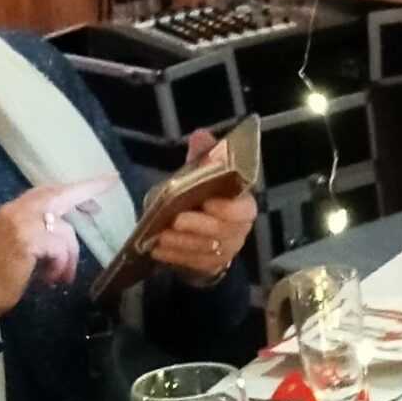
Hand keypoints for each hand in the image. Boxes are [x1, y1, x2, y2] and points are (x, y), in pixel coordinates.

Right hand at [0, 174, 119, 322]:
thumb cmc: (0, 276)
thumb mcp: (21, 245)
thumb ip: (40, 230)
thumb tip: (68, 227)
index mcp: (12, 210)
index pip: (47, 190)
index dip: (74, 187)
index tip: (99, 182)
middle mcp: (15, 210)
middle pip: (60, 195)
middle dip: (87, 190)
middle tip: (111, 182)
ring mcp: (20, 223)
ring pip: (64, 230)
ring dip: (69, 257)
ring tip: (61, 276)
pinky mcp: (27, 239)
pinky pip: (59, 247)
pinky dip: (60, 265)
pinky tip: (49, 279)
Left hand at [147, 145, 257, 284]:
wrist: (206, 233)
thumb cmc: (206, 199)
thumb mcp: (204, 176)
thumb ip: (204, 157)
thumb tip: (200, 134)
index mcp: (242, 206)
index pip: (243, 210)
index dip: (227, 208)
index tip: (207, 202)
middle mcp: (238, 231)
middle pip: (223, 232)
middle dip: (199, 226)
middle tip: (176, 219)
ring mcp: (225, 251)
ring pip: (206, 249)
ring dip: (182, 243)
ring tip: (161, 236)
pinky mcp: (209, 266)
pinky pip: (193, 263)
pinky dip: (174, 257)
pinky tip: (157, 250)